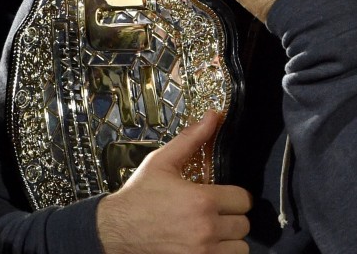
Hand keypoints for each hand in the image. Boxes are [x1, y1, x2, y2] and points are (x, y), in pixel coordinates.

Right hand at [96, 111, 251, 253]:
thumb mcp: (162, 162)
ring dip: (229, 240)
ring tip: (212, 231)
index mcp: (202, 201)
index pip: (245, 200)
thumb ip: (192, 139)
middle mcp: (205, 229)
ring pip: (239, 247)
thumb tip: (214, 115)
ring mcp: (201, 253)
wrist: (111, 232)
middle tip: (215, 213)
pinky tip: (205, 245)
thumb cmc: (138, 198)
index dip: (235, 196)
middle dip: (232, 217)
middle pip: (243, 224)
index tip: (223, 197)